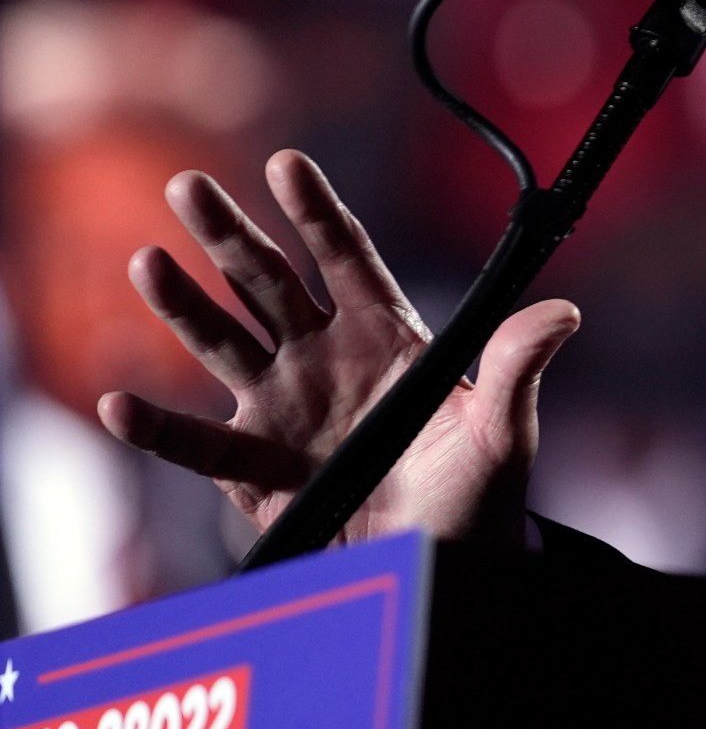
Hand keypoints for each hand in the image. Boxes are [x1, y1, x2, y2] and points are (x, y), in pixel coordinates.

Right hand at [97, 149, 580, 547]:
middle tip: (186, 184)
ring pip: (223, 343)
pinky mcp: (253, 466)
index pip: (347, 259)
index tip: (286, 163)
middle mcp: (326, 358)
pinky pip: (197, 444)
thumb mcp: (501, 431)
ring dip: (183, 305)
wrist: (441, 565)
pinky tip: (118, 406)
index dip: (316, 212)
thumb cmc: (477, 493)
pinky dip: (157, 428)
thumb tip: (563, 311)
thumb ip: (517, 368)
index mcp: (387, 336)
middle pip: (270, 283)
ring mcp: (283, 406)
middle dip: (231, 235)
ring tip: (147, 260)